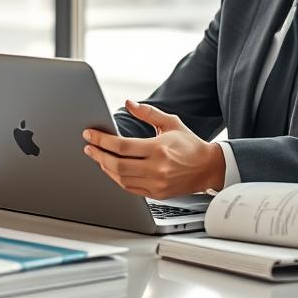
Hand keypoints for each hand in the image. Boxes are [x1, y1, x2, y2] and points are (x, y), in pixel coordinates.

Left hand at [82, 99, 223, 198]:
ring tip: (97, 156)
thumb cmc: (190, 145)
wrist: (209, 168)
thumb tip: (129, 103)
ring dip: (105, 167)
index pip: (121, 146)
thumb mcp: (171, 123)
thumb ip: (147, 112)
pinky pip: (130, 188)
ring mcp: (156, 184)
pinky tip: (111, 169)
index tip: (89, 135)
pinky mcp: (157, 194)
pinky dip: (117, 179)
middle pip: (117, 164)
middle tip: (89, 146)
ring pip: (120, 178)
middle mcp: (157, 168)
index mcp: (158, 149)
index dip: (101, 140)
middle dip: (98, 154)